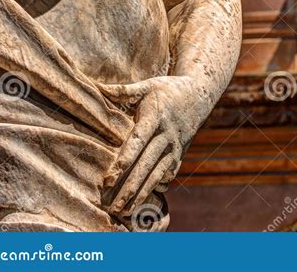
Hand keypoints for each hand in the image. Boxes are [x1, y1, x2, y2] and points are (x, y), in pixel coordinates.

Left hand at [99, 76, 201, 218]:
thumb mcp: (147, 85)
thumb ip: (123, 91)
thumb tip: (97, 88)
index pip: (137, 143)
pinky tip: (144, 201)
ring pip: (156, 175)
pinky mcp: (179, 156)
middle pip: (146, 165)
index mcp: (155, 118)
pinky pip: (168, 175)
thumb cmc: (167, 90)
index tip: (109, 179)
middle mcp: (166, 136)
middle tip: (113, 206)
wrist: (199, 96)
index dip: (123, 162)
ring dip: (141, 193)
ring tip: (125, 210)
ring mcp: (174, 148)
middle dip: (130, 187)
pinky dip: (157, 188)